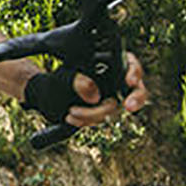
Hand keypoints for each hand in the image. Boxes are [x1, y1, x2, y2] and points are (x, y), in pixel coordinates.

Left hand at [25, 51, 149, 126]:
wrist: (48, 95)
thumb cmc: (59, 79)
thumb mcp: (65, 77)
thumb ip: (79, 81)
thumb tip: (94, 95)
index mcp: (111, 64)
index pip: (131, 65)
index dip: (134, 73)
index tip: (129, 81)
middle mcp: (115, 82)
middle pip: (136, 91)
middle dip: (135, 99)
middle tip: (129, 107)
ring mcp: (111, 98)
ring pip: (114, 109)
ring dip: (94, 114)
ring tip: (72, 112)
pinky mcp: (102, 112)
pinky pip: (101, 119)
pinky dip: (86, 120)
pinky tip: (71, 118)